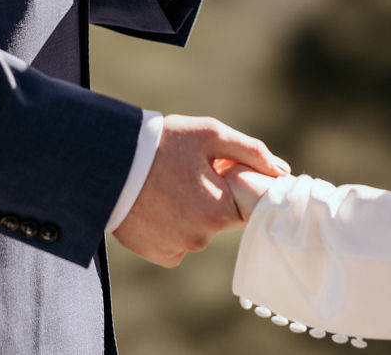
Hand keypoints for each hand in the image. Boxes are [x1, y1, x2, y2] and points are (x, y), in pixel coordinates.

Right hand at [111, 115, 288, 266]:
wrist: (108, 163)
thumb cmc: (162, 143)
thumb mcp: (209, 134)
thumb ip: (250, 152)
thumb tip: (282, 171)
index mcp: (218, 211)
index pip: (248, 207)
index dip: (238, 188)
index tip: (224, 174)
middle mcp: (200, 239)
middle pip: (221, 218)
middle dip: (213, 198)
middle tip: (190, 173)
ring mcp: (177, 249)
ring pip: (199, 231)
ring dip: (191, 213)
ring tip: (169, 186)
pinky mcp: (158, 255)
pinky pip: (177, 243)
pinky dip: (172, 228)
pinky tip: (157, 205)